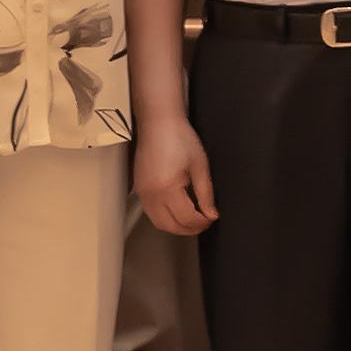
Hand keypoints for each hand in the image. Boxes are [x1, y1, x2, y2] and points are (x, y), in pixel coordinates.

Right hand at [134, 119, 215, 239]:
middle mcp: (151, 194)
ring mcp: (142, 193)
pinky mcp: (139, 189)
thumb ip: (206, 194)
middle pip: (171, 226)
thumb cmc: (178, 137)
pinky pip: (151, 213)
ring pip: (159, 224)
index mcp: (167, 188)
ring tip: (192, 218)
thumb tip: (211, 214)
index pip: (186, 219)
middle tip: (204, 221)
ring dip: (176, 226)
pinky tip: (177, 210)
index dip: (202, 222)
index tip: (211, 217)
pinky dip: (165, 218)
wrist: (158, 122)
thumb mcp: (200, 165)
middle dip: (189, 228)